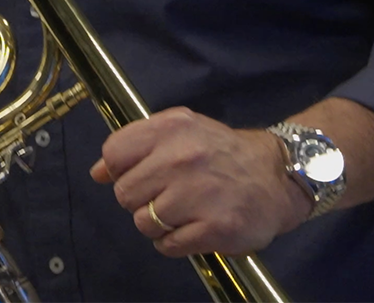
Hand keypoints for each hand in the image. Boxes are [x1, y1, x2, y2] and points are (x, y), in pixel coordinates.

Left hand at [88, 107, 310, 256]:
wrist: (277, 176)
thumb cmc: (222, 153)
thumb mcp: (181, 132)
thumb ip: (137, 145)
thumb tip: (96, 172)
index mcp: (171, 129)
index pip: (114, 154)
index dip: (122, 170)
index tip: (141, 175)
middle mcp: (182, 158)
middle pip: (125, 194)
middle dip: (141, 200)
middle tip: (167, 195)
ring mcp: (198, 194)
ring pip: (144, 223)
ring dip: (159, 224)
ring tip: (183, 212)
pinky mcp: (215, 227)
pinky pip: (168, 245)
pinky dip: (176, 242)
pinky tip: (193, 228)